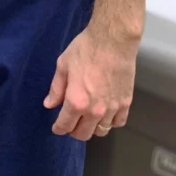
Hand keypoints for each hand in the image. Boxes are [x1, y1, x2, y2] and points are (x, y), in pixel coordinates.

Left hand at [43, 25, 136, 140]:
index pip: (65, 125)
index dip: (59, 128)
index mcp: (76, 101)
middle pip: (84, 134)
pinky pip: (118, 122)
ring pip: (101, 131)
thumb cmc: (85, 49)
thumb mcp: (63, 65)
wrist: (112, 41)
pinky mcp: (126, 103)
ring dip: (92, 128)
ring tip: (87, 118)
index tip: (57, 128)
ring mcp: (112, 108)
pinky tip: (105, 114)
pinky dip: (111, 122)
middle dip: (74, 131)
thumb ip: (56, 88)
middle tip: (70, 123)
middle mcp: (95, 110)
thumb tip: (49, 104)